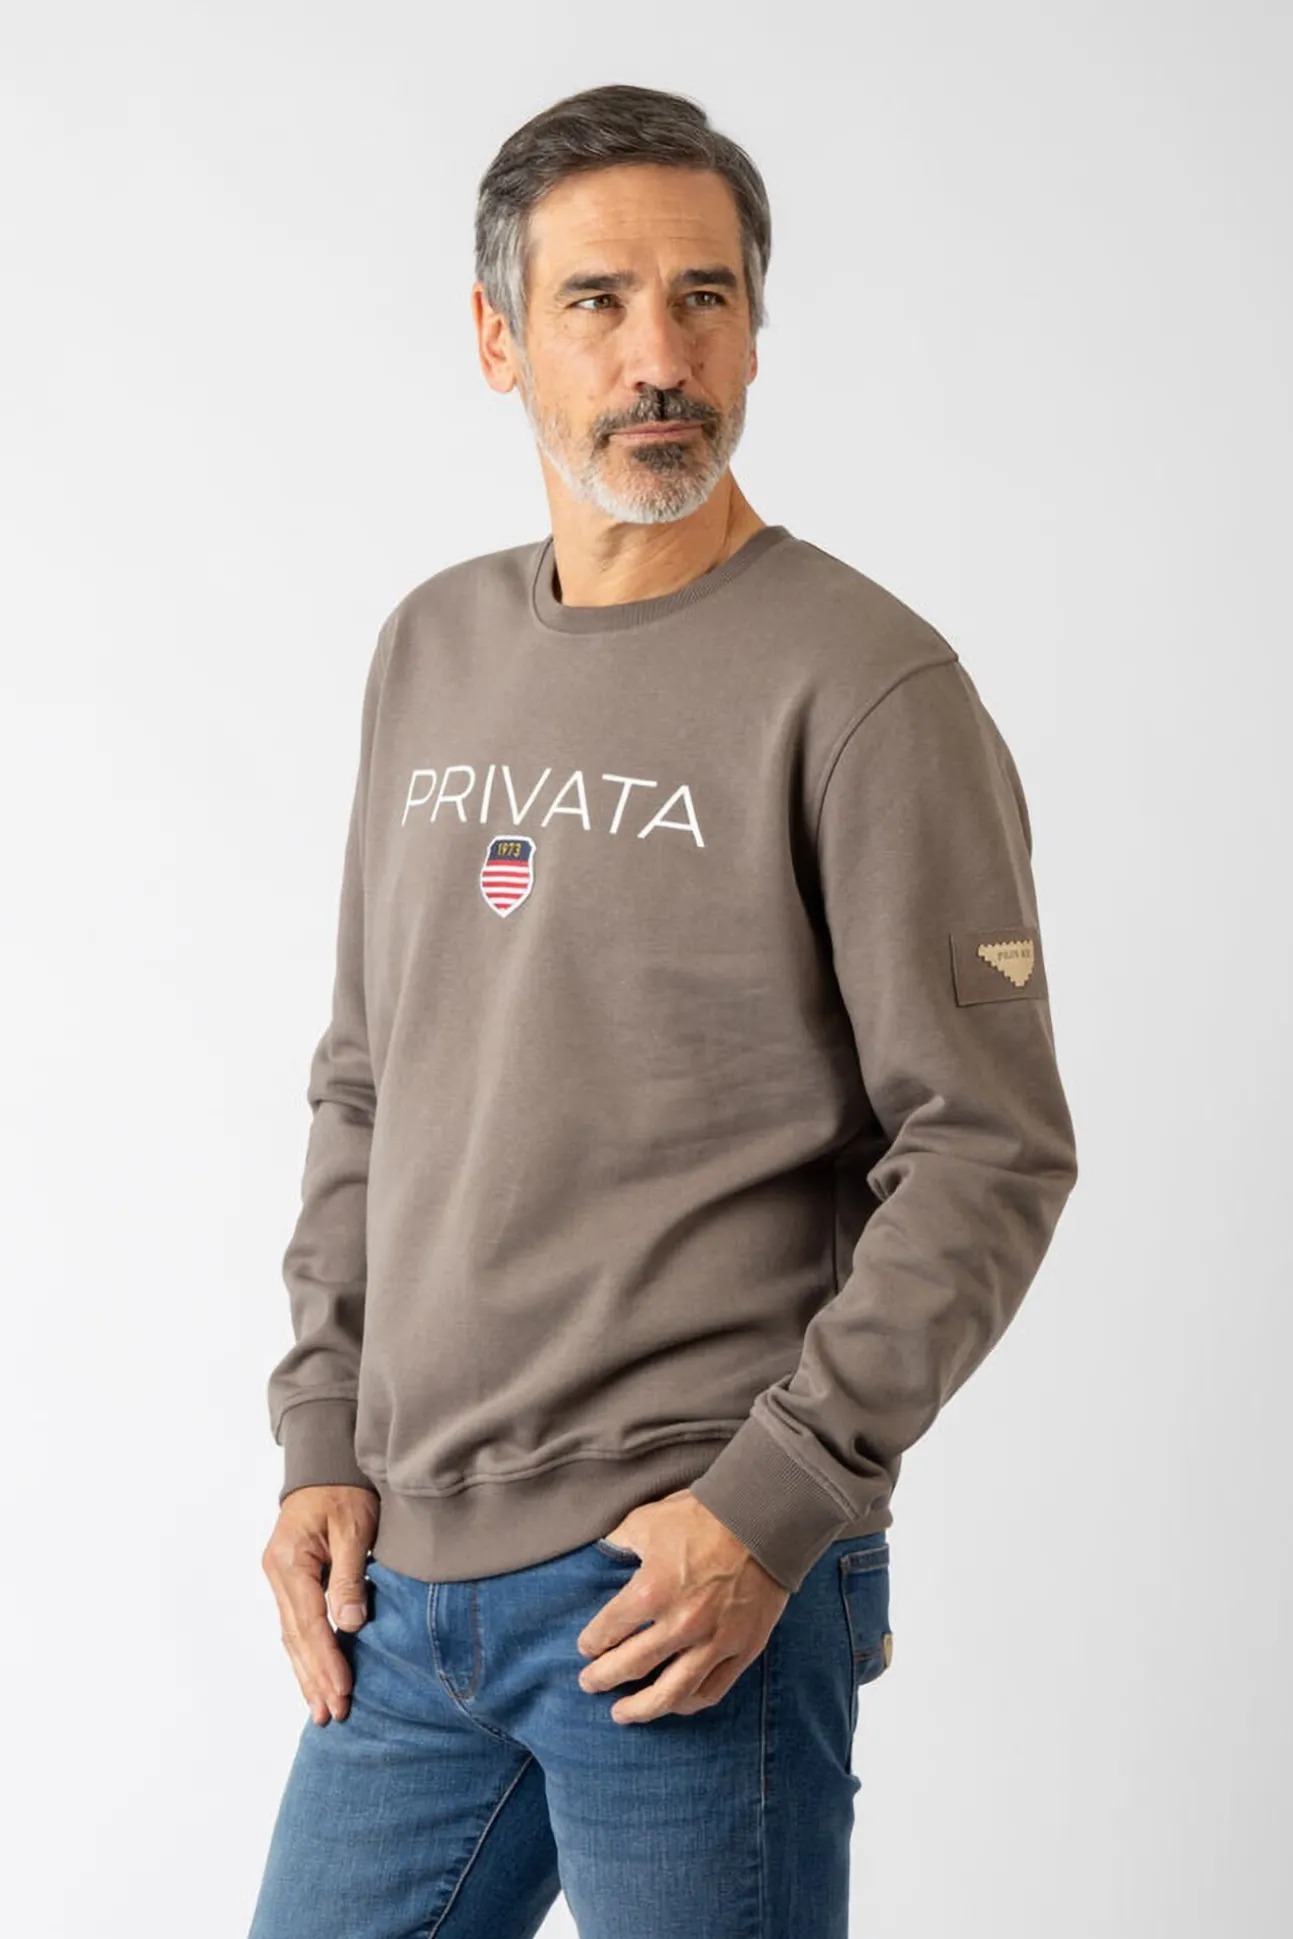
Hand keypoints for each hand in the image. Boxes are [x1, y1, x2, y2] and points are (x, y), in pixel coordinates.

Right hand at [261, 1484, 379, 1725]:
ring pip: (292, 1637)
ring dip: (307, 1674)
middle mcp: (277, 1574)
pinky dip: (306, 1654)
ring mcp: (280, 1579)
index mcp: (289, 1561)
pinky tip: (315, 1677)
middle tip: (333, 1714)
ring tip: (322, 1710)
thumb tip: (349, 1623)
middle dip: (314, 1678)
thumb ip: (350, 1574)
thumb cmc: (344, 1490)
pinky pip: (296, 1625)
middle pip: (295, 1637)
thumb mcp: (354, 1526)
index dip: (326, 1659)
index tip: (343, 1690)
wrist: (328, 1463)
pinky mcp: (290, 1580)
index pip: (309, 1622)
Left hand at [576, 1487, 789, 1724]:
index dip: (591, 1644)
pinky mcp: (743, 1649)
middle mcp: (679, 1625)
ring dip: (640, 1708)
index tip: (586, 1648)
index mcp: (650, 1592)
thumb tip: (603, 1554)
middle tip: (589, 1684)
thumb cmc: (702, 1515)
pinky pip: (712, 1690)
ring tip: (622, 1714)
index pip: (607, 1631)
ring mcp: (713, 1641)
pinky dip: (688, 1703)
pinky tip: (673, 1704)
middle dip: (603, 1679)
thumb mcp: (647, 1520)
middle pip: (630, 1668)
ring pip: (670, 1694)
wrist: (762, 1518)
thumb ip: (620, 1541)